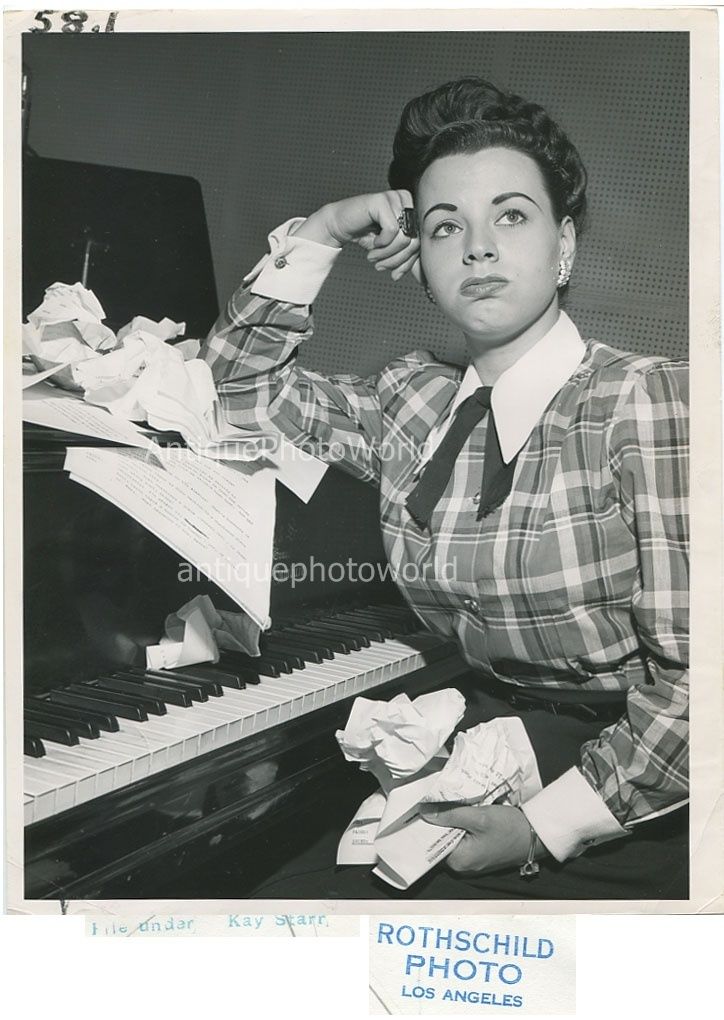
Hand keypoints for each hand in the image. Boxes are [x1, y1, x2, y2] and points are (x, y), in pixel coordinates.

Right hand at [296, 190, 420, 281]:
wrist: (338, 225)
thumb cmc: (365, 235)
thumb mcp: (390, 248)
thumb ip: (406, 256)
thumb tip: (420, 274)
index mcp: (411, 209)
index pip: (420, 240)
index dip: (408, 261)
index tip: (394, 273)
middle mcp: (405, 200)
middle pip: (414, 240)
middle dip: (397, 259)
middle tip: (381, 266)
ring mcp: (394, 198)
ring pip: (404, 237)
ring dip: (387, 254)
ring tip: (374, 257)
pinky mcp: (381, 200)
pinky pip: (392, 229)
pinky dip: (382, 242)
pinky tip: (373, 242)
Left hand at [419, 803, 546, 875]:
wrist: (534, 835)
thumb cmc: (509, 829)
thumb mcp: (479, 817)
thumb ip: (450, 815)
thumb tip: (425, 812)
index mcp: (459, 862)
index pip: (432, 842)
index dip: (427, 824)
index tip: (422, 807)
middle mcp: (462, 866)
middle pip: (440, 840)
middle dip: (439, 821)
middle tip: (436, 801)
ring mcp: (470, 860)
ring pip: (451, 837)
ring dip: (451, 821)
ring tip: (450, 804)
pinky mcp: (478, 853)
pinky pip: (462, 838)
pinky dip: (461, 825)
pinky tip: (463, 812)